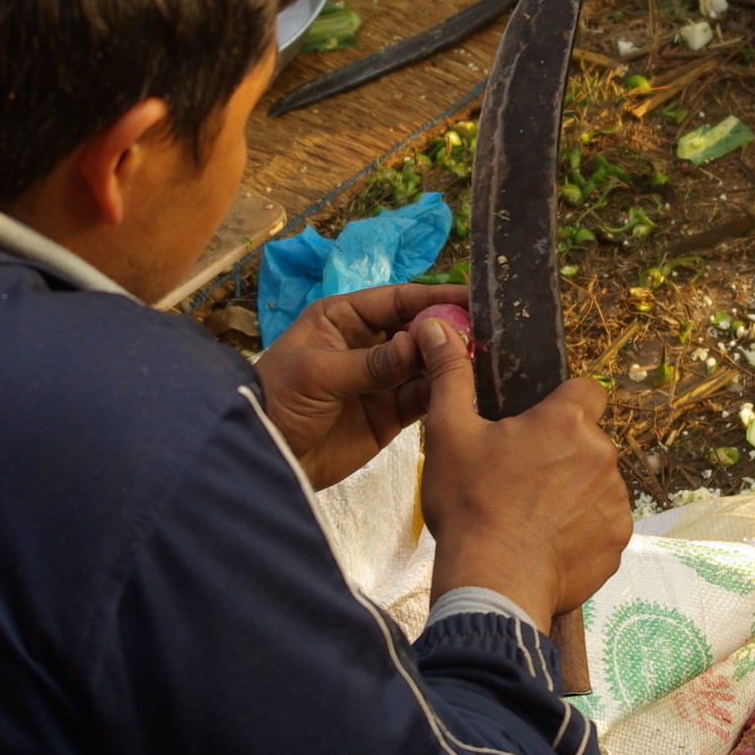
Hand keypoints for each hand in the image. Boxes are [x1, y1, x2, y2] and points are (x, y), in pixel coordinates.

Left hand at [253, 283, 465, 490]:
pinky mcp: (390, 414)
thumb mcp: (318, 374)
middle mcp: (368, 343)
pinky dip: (444, 394)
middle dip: (449, 331)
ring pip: (426, 364)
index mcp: (345, 319)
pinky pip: (423, 398)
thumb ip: (370, 362)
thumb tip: (418, 343)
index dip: (434, 298)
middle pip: (418, 330)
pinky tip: (467, 390)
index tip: (472, 299)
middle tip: (488, 335)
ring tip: (486, 362)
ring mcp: (381, 380)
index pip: (397, 300)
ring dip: (451, 363)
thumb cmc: (279, 400)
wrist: (266, 457)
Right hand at [415, 318, 631, 630]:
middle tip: (519, 477)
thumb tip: (437, 327)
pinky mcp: (617, 541)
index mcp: (567, 421)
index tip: (535, 425)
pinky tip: (546, 542)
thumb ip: (450, 375)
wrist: (491, 584)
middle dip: (561, 453)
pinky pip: (602, 525)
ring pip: (596, 483)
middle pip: (587, 440)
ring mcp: (615, 501)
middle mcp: (602, 455)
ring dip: (572, 492)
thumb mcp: (449, 433)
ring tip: (530, 515)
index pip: (586, 389)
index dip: (562, 403)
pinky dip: (580, 531)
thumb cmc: (470, 506)